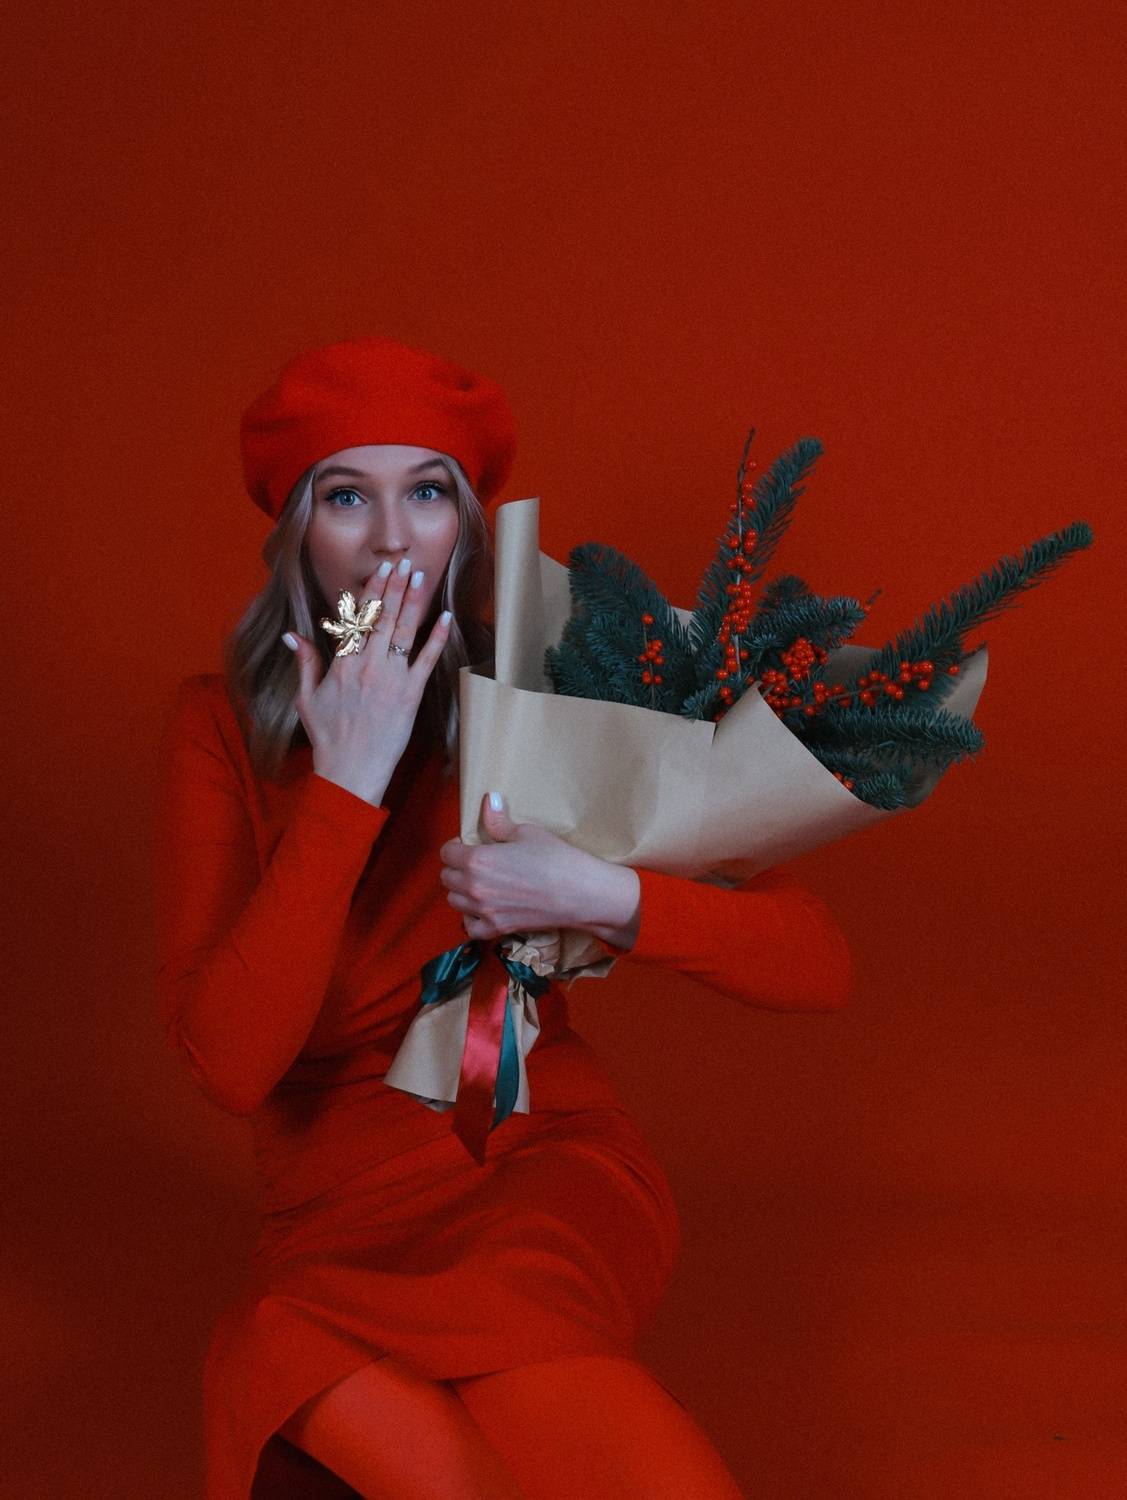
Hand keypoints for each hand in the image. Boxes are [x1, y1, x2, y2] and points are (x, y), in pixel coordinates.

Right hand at [282, 558, 451, 805]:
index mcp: (342, 664)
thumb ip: (304, 662)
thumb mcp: (306, 697)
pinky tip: (446, 617)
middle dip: (395, 587)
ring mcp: (391, 679)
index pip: (357, 618)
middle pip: (383, 618)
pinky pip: (426, 661)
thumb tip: (291, 635)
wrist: (351, 770)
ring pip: (404, 632)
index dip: (371, 591)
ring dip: (413, 602)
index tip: (380, 570)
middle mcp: (367, 666)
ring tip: (421, 577)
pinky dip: (437, 638)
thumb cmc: (328, 736)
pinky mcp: (411, 695)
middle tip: (404, 563)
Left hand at [439, 792, 640, 945]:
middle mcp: (474, 887)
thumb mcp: (526, 834)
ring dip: (461, 891)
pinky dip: (472, 918)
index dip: (455, 846)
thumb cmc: (556, 859)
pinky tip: (483, 908)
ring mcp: (484, 911)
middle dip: (456, 867)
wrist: (580, 894)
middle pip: (447, 878)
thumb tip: (489, 801)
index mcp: (477, 860)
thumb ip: (499, 822)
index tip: (468, 844)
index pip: (447, 853)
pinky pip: (470, 927)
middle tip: (475, 862)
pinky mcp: (498, 929)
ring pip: (454, 901)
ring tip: (480, 883)